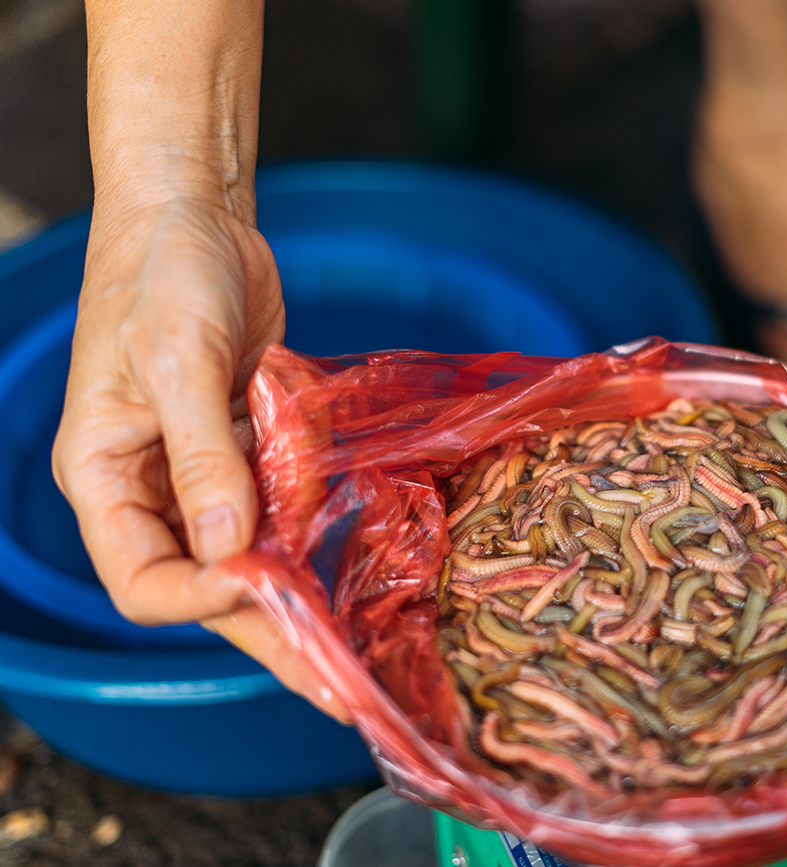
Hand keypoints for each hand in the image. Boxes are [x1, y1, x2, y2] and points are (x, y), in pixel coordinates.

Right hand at [51, 197, 347, 720]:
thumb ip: (203, 455)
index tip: (259, 582)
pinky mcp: (252, 447)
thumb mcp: (175, 360)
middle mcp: (156, 488)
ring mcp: (208, 470)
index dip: (201, 597)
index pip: (144, 578)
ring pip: (253, 553)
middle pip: (209, 584)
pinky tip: (364, 559)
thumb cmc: (162, 277)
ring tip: (360, 644)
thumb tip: (227, 548)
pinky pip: (285, 504)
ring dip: (302, 590)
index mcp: (108, 477)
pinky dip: (317, 529)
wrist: (196, 219)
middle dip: (270, 633)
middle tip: (336, 685)